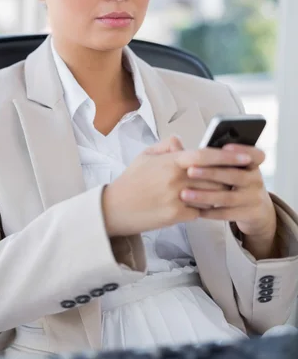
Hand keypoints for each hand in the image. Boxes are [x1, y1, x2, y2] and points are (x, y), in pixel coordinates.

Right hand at [102, 135, 232, 236]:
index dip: (226, 155)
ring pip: (210, 195)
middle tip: (239, 176)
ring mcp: (176, 198)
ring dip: (219, 193)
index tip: (244, 156)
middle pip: (213, 177)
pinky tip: (206, 206)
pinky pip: (200, 211)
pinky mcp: (175, 216)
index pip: (203, 155)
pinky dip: (205, 208)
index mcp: (169, 161)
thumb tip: (181, 143)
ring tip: (225, 191)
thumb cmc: (130, 181)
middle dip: (227, 178)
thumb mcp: (145, 156)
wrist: (114, 209)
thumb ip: (166, 146)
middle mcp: (175, 179)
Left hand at [178, 144, 277, 258]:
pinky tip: (194, 209)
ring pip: (228, 197)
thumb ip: (205, 155)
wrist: (256, 209)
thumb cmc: (233, 181)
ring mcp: (254, 198)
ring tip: (185, 194)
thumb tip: (175, 141)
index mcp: (251, 163)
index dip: (242, 150)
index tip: (224, 147)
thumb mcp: (227, 167)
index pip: (255, 154)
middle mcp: (256, 179)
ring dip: (205, 195)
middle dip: (211, 172)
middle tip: (190, 171)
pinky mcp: (250, 214)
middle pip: (235, 175)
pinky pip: (228, 214)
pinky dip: (210, 212)